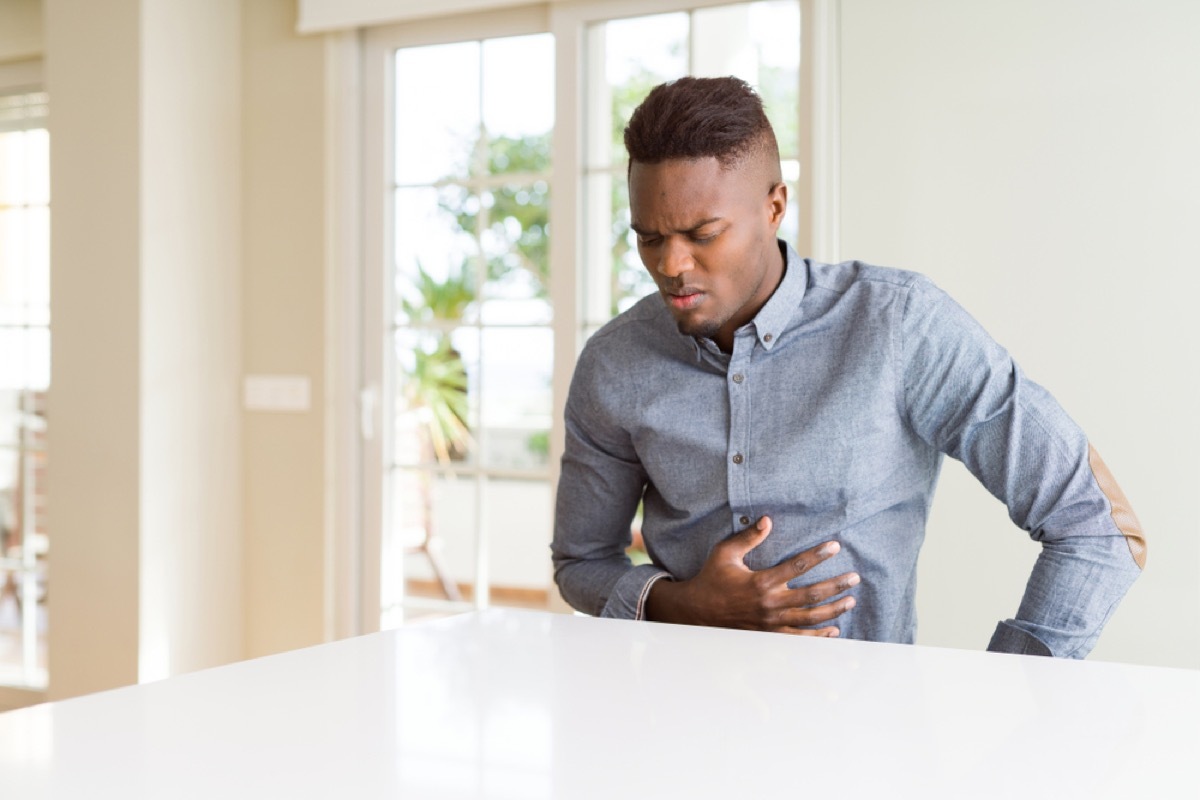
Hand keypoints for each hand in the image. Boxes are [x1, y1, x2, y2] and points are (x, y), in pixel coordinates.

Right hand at [644, 516, 858, 635]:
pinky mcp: (769, 636)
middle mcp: (769, 604)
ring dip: (833, 610)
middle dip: (836, 586)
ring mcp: (771, 623)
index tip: (835, 546)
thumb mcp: (725, 553)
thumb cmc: (712, 578)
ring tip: (850, 601)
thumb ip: (748, 537)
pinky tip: (834, 629)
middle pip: (811, 595)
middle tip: (855, 578)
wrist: (697, 612)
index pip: (796, 566)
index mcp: (760, 581)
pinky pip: (799, 638)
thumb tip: (768, 520)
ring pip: (810, 618)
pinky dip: (818, 636)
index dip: (818, 555)